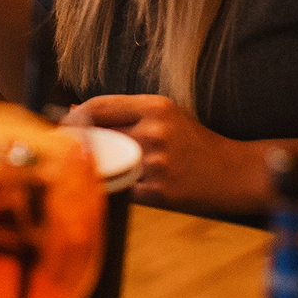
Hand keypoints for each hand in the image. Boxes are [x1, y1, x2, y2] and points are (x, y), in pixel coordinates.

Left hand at [63, 94, 260, 214]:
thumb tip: (75, 111)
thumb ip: (123, 113)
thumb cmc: (194, 143)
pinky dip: (115, 188)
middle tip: (65, 151)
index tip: (63, 127)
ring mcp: (156, 162)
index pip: (98, 106)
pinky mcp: (159, 191)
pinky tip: (117, 186)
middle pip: (97, 135)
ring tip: (93, 167)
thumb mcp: (165, 116)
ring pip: (105, 164)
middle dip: (78, 144)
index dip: (74, 118)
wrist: (234, 173)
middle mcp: (154, 131)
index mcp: (156, 107)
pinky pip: (121, 189)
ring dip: (95, 167)